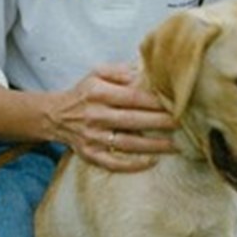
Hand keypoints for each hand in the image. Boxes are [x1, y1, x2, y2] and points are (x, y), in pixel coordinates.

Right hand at [51, 64, 177, 172]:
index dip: (155, 102)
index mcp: (97, 93)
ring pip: (128, 144)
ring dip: (153, 146)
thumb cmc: (84, 93)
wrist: (56, 116)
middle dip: (160, 122)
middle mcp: (94, 115)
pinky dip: (133, 165)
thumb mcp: (97, 73)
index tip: (175, 103)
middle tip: (180, 123)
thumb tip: (145, 74)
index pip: (132, 97)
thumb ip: (121, 71)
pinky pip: (114, 163)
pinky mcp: (89, 154)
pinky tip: (152, 162)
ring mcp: (92, 137)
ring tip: (174, 145)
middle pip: (133, 121)